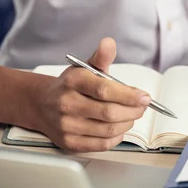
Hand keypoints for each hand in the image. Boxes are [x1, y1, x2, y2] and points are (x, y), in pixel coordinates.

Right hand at [32, 38, 150, 151]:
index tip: (145, 97)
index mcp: (73, 81)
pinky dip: (117, 137)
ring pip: (108, 130)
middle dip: (133, 111)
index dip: (129, 95)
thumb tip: (109, 42)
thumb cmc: (72, 85)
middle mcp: (66, 104)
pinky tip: (119, 128)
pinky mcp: (69, 142)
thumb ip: (101, 57)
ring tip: (131, 115)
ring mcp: (66, 125)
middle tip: (142, 107)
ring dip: (127, 123)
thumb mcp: (85, 67)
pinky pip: (101, 145)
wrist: (42, 104)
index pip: (105, 90)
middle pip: (109, 113)